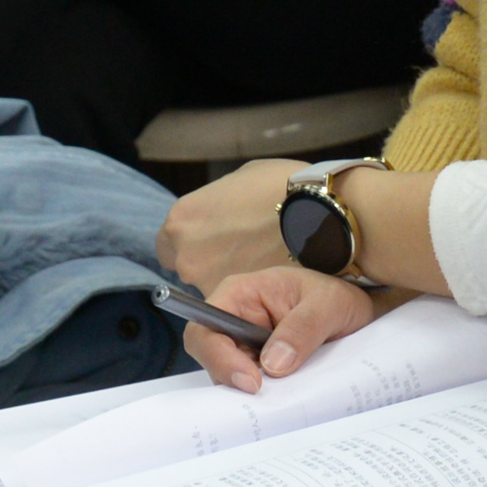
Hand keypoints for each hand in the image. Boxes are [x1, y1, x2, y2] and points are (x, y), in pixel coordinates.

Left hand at [159, 158, 306, 292]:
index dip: (190, 244)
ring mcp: (210, 285)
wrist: (320, 214)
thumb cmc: (282, 186)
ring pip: (214, 289)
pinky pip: (238, 304)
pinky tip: (272, 277)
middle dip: (210, 263)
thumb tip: (218, 216)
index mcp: (182, 221)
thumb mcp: (239, 180)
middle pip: (189, 269)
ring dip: (231, 281)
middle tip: (242, 252)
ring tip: (262, 265)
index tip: (209, 243)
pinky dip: (251, 296)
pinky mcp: (239, 306)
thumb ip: (217, 204)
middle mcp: (188, 257)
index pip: (166, 246)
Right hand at [187, 267, 378, 389]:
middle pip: (213, 361)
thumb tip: (273, 364)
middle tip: (269, 401)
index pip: (206, 329)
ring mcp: (246, 349)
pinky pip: (253, 390)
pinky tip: (288, 403)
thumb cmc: (338, 297)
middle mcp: (234, 323)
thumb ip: (303, 327)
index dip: (219, 358)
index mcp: (239, 295)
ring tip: (286, 402)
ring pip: (231, 381)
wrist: (359, 313)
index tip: (252, 382)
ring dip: (255, 395)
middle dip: (236, 384)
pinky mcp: (260, 370)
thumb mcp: (329, 304)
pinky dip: (268, 400)